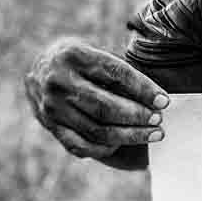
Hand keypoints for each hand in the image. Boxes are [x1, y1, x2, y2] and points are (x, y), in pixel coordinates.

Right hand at [25, 38, 169, 159]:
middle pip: (105, 107)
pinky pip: (80, 146)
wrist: (38, 68)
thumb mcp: (95, 52)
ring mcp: (52, 107)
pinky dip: (105, 148)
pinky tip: (123, 143)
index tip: (164, 101)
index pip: (115, 74)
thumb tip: (156, 99)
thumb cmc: (80, 60)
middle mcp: (59, 82)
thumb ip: (119, 73)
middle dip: (138, 116)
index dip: (143, 89)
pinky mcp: (50, 126)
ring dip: (129, 135)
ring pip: (96, 130)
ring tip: (152, 134)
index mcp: (74, 55)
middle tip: (159, 120)